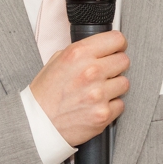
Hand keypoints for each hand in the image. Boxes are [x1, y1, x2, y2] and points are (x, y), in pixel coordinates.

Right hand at [29, 31, 129, 146]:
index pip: (116, 39)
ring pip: (124, 82)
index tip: (116, 49)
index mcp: (78, 54)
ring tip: (96, 92)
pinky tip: (95, 106)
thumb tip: (101, 47)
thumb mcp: (57, 61)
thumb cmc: (45, 94)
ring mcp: (99, 94)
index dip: (117, 45)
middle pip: (124, 60)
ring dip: (114, 87)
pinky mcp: (104, 113)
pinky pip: (120, 104)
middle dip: (115, 66)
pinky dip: (111, 106)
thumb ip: (81, 52)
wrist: (38, 124)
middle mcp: (91, 71)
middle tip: (103, 74)